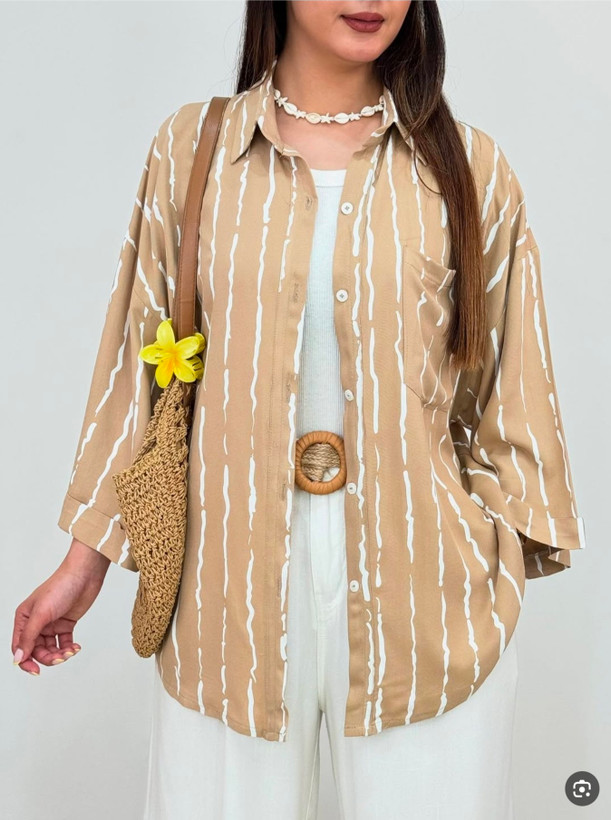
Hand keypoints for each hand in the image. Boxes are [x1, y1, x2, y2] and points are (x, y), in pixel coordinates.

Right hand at [11, 539, 110, 674]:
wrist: (84, 575)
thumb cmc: (60, 586)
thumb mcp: (41, 613)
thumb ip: (29, 637)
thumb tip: (18, 658)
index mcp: (24, 618)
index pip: (20, 647)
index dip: (26, 661)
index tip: (36, 671)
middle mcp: (36, 622)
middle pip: (37, 650)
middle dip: (48, 657)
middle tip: (61, 657)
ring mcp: (51, 623)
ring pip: (51, 648)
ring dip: (60, 654)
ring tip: (71, 651)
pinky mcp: (66, 624)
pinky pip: (64, 643)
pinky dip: (69, 648)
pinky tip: (76, 648)